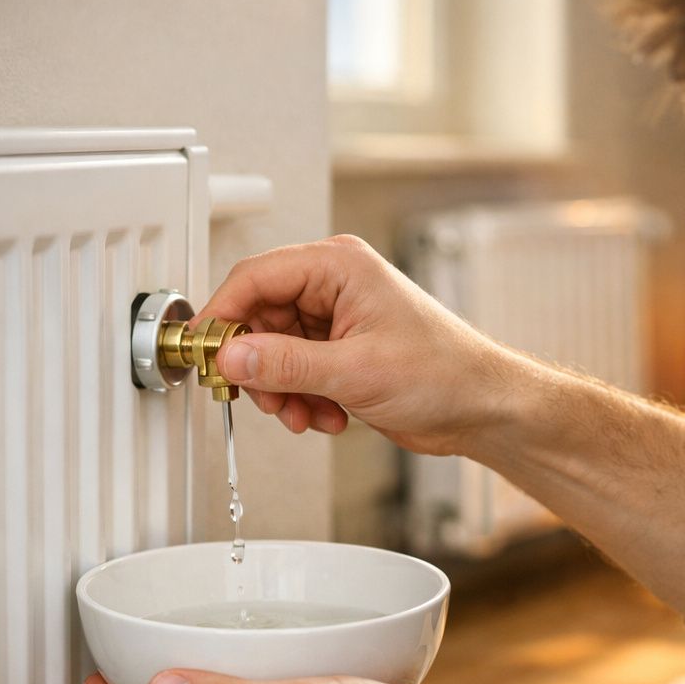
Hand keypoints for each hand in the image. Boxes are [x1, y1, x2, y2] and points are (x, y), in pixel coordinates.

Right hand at [197, 235, 524, 455]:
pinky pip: (296, 372)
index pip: (255, 277)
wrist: (481, 409)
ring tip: (307, 414)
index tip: (203, 351)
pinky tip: (329, 417)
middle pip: (259, 318)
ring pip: (274, 352)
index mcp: (338, 267)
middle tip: (263, 398)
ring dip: (283, 391)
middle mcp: (334, 286)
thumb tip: (231, 355)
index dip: (222, 315)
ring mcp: (336, 320)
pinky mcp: (340, 352)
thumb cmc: (445, 373)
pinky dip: (303, 400)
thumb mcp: (355, 371)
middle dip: (260, 367)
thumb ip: (286, 363)